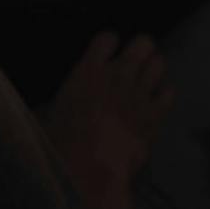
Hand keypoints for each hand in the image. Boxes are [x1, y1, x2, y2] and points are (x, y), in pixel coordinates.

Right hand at [39, 31, 174, 198]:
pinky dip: (163, 96)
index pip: (107, 38)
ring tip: (146, 82)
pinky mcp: (154, 114)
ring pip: (159, 63)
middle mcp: (117, 75)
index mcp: (88, 71)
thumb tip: (40, 112)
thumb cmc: (62, 147)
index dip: (109, 44)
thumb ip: (47, 108)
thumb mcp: (45, 121)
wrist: (90, 170)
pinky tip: (155, 104)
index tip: (107, 53)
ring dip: (153, 70)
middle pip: (142, 43)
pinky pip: (169, 92)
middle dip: (140, 51)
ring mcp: (139, 93)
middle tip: (134, 64)